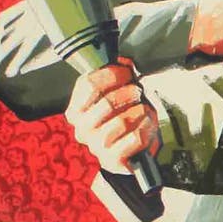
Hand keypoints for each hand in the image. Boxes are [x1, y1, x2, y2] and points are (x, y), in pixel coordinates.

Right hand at [66, 58, 159, 174]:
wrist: (131, 153)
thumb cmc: (124, 118)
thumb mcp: (119, 95)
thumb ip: (117, 79)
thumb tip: (125, 62)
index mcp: (76, 110)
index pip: (88, 84)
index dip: (112, 74)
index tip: (127, 72)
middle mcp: (82, 129)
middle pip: (106, 102)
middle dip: (129, 93)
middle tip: (139, 93)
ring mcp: (96, 146)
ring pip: (122, 121)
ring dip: (140, 112)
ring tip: (144, 111)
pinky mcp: (113, 160)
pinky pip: (134, 138)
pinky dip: (145, 128)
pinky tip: (146, 125)